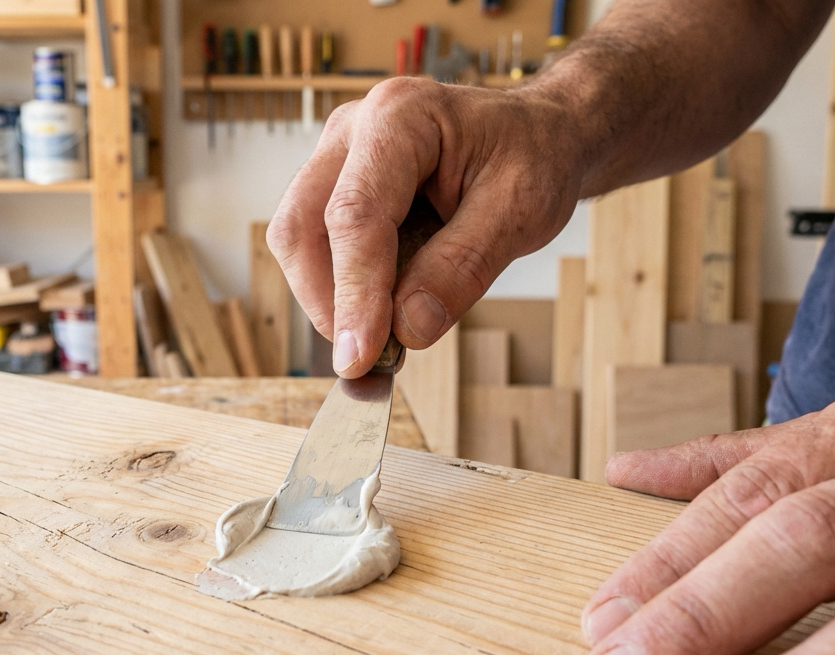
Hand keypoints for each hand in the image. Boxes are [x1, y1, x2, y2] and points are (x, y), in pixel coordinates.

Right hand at [267, 78, 584, 376]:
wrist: (536, 135)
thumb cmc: (532, 156)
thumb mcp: (521, 210)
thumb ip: (463, 267)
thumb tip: (409, 328)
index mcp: (401, 117)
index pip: (355, 215)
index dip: (354, 293)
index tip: (361, 356)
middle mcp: (354, 128)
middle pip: (302, 225)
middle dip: (328, 300)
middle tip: (368, 358)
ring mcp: (338, 155)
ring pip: (298, 238)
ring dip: (329, 298)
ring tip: (382, 337)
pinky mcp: (336, 184)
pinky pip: (316, 244)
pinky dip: (340, 287)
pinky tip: (379, 312)